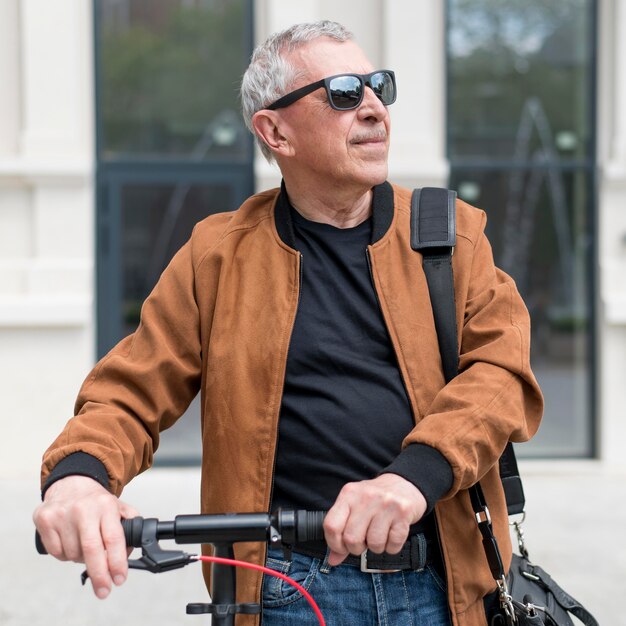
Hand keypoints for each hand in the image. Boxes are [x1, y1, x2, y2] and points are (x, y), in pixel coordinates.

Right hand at [33, 475, 138, 598]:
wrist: (71, 482)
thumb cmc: (95, 501)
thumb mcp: (117, 505)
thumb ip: (130, 523)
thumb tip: (133, 546)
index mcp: (105, 505)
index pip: (113, 538)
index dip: (117, 562)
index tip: (119, 579)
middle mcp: (83, 509)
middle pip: (92, 550)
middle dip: (100, 575)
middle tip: (104, 590)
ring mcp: (62, 514)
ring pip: (73, 554)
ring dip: (81, 559)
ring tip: (84, 543)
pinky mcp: (44, 519)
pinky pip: (56, 553)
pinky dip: (65, 555)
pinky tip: (70, 541)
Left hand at [323, 473, 426, 566]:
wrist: (403, 484)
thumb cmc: (374, 499)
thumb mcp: (354, 507)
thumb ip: (341, 531)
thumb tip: (333, 560)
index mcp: (348, 494)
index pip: (331, 525)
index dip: (334, 544)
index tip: (342, 547)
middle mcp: (365, 497)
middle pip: (351, 538)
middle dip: (357, 548)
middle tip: (363, 541)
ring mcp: (385, 503)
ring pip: (374, 544)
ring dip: (376, 547)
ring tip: (378, 535)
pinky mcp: (403, 512)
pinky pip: (393, 544)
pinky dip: (391, 547)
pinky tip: (391, 534)